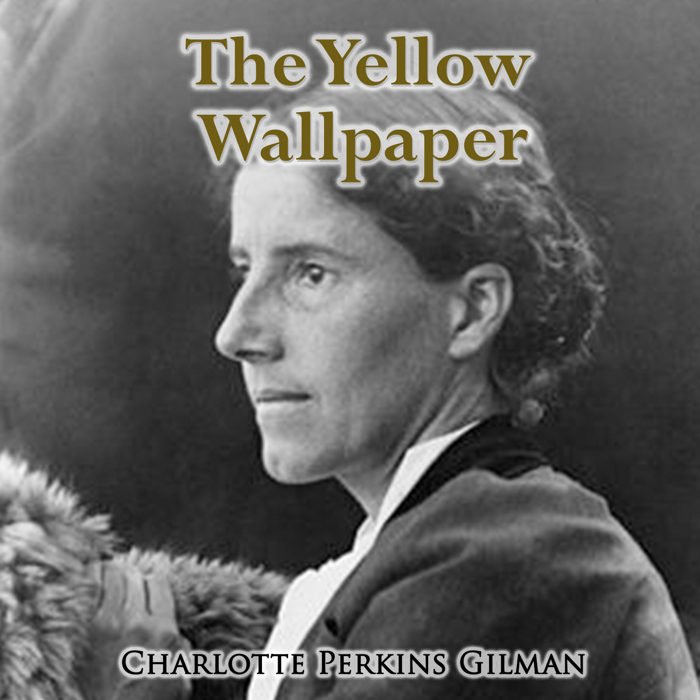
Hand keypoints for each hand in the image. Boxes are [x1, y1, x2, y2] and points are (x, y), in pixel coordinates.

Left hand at [77, 560, 191, 699]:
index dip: (153, 584)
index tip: (147, 590)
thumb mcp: (177, 684)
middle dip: (132, 580)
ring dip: (111, 576)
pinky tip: (88, 584)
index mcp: (162, 632)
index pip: (159, 583)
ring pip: (112, 574)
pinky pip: (88, 588)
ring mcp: (106, 623)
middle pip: (135, 576)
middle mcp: (136, 622)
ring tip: (108, 581)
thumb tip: (177, 637)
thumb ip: (182, 653)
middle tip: (126, 588)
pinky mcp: (82, 629)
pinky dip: (90, 581)